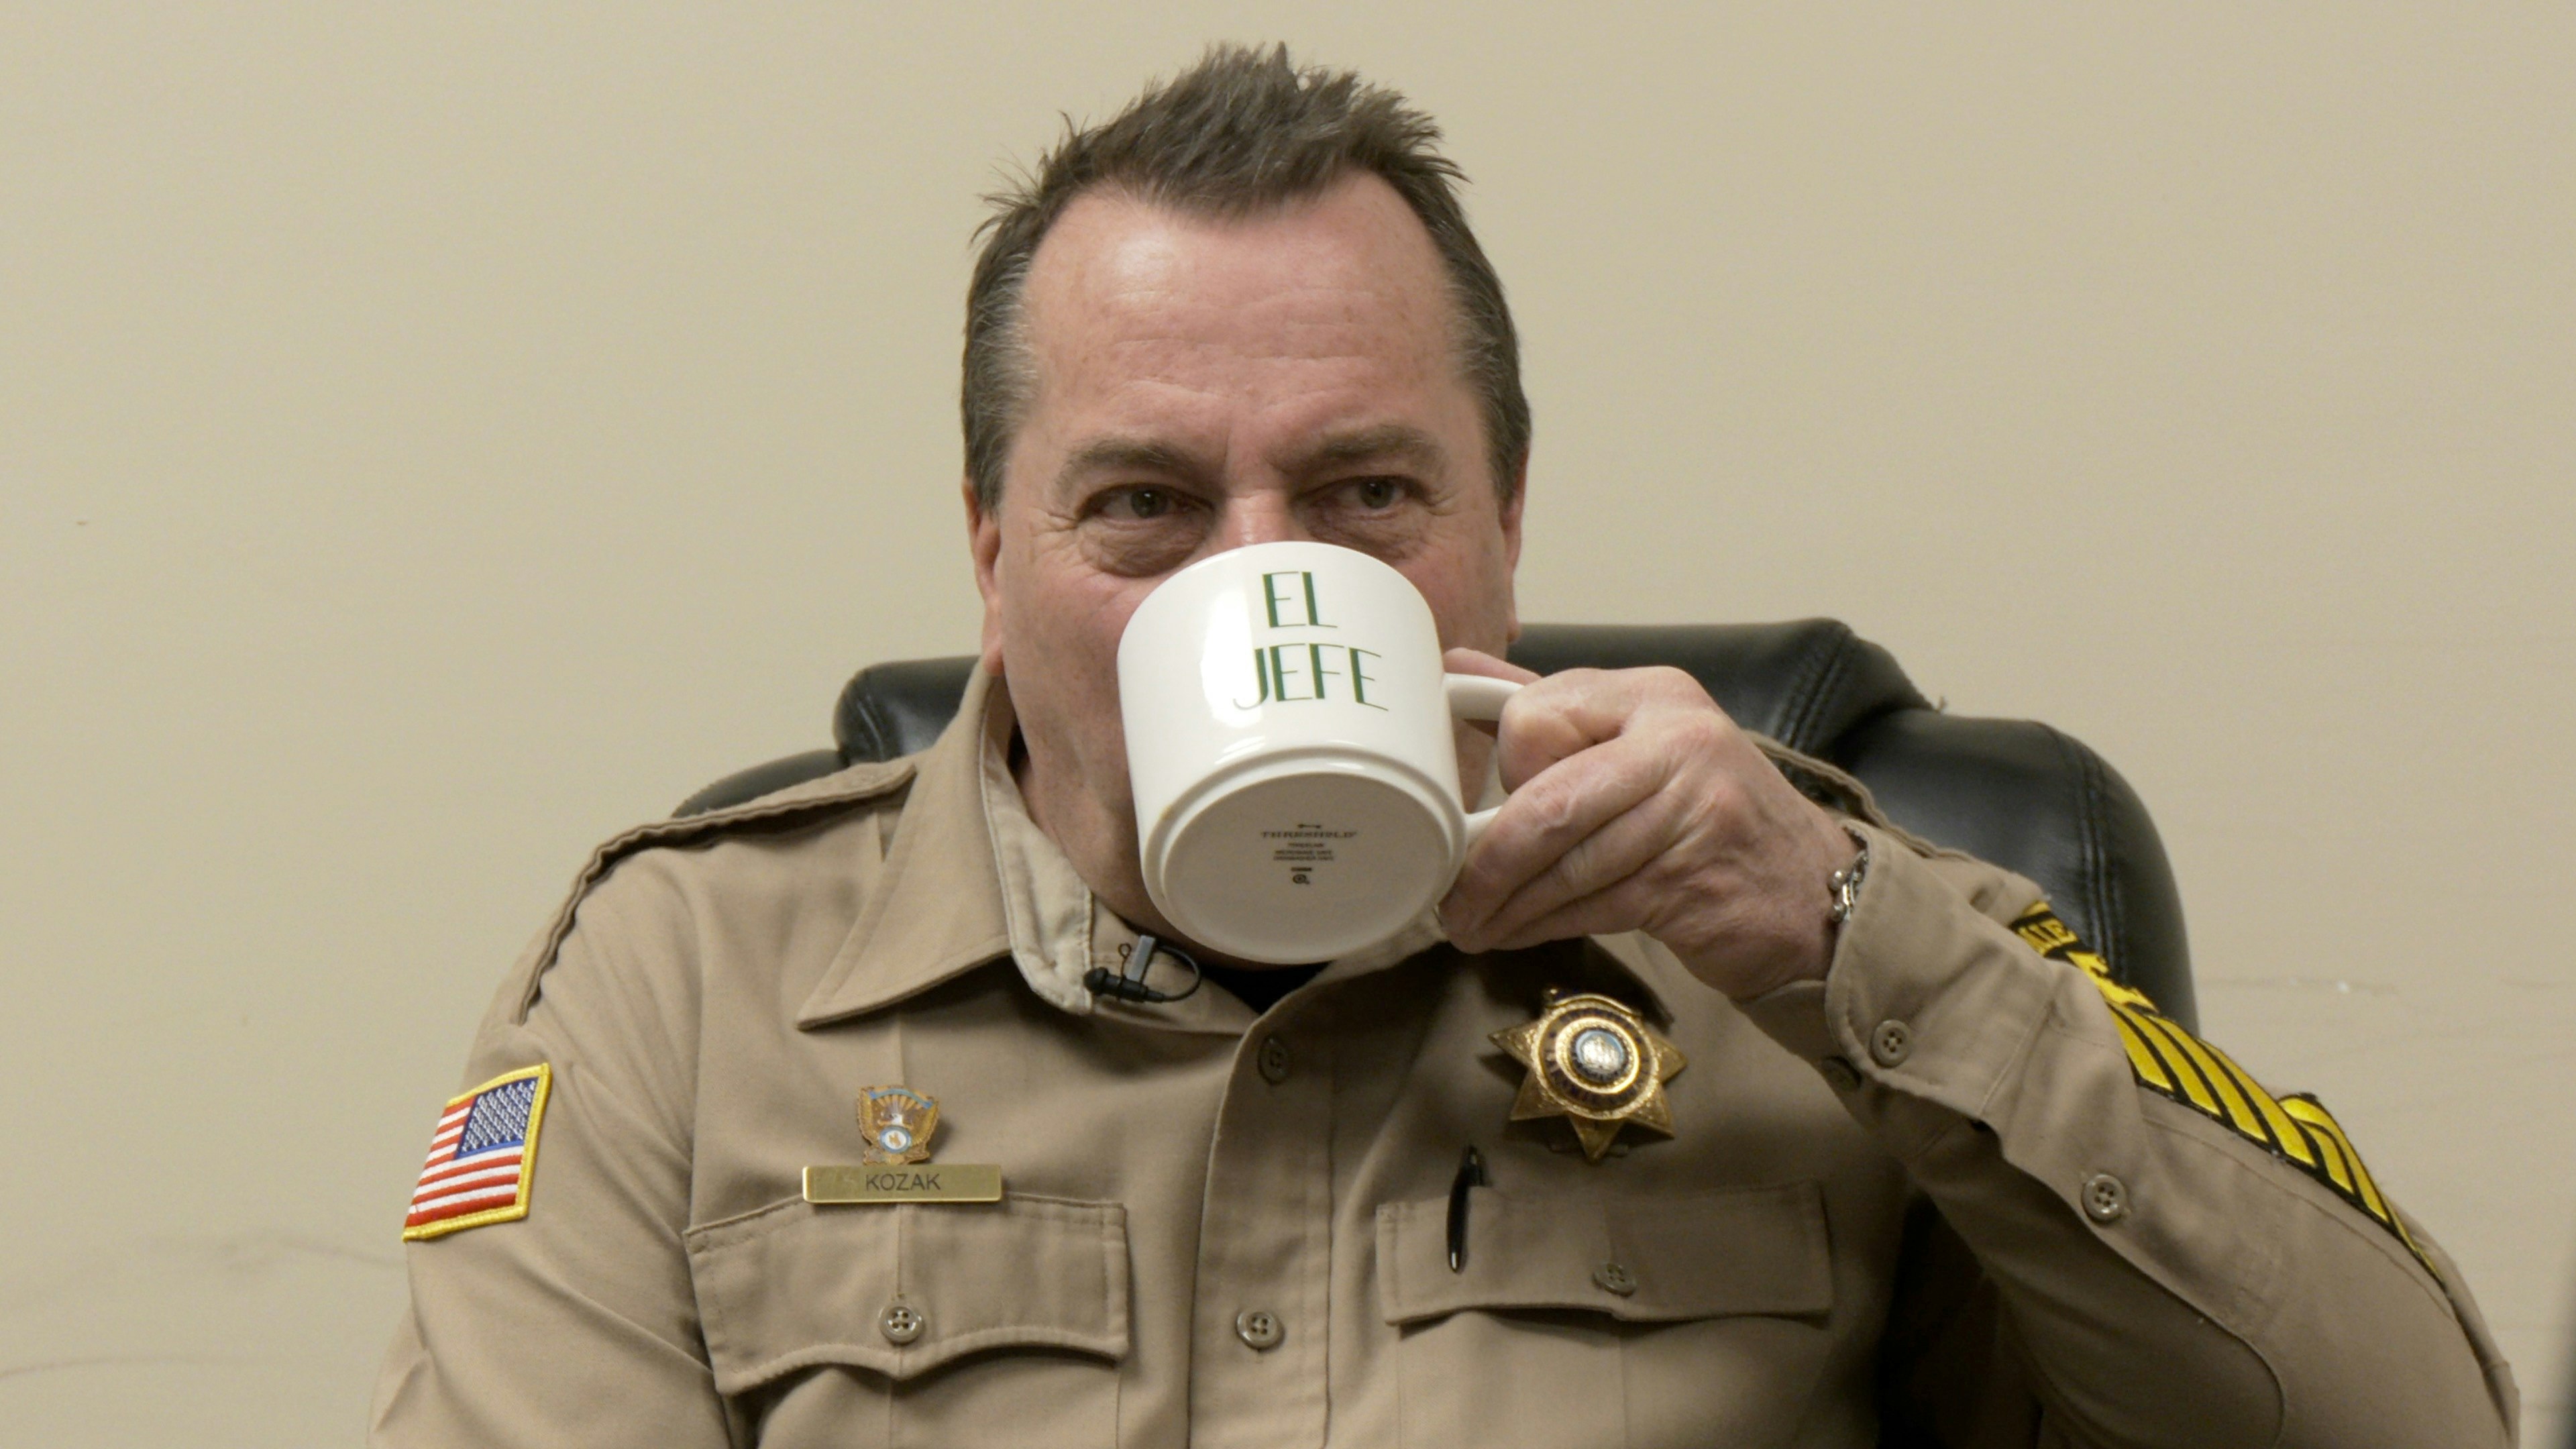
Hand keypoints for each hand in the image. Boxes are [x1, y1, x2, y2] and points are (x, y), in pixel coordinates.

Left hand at [1437, 649, 1860, 1000]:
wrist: (1812, 894)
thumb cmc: (1707, 819)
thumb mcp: (1637, 747)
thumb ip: (1550, 711)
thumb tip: (1453, 672)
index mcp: (1652, 694)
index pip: (1536, 715)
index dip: (1505, 771)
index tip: (1493, 807)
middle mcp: (1678, 737)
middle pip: (1546, 798)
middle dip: (1486, 858)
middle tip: (1450, 897)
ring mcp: (1694, 807)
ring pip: (1566, 860)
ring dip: (1508, 904)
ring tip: (1472, 925)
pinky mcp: (1695, 877)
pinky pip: (1594, 903)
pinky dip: (1543, 925)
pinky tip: (1517, 934)